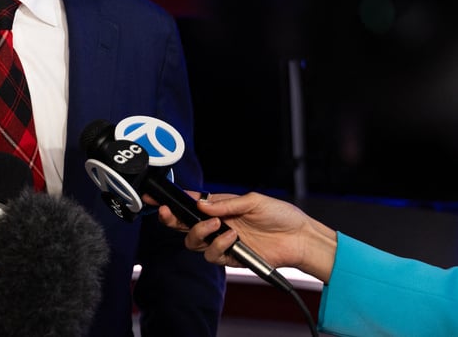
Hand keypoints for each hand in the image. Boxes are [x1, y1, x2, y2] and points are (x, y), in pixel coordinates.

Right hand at [147, 190, 336, 281]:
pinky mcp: (231, 258)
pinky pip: (213, 256)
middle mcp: (217, 225)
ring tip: (217, 225)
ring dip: (200, 233)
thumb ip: (224, 204)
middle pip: (184, 226)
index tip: (157, 198)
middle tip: (169, 214)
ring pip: (193, 243)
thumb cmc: (280, 216)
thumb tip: (201, 204)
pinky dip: (220, 245)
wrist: (300, 239)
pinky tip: (232, 238)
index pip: (190, 204)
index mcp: (220, 208)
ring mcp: (223, 242)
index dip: (173, 202)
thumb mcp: (253, 200)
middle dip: (172, 220)